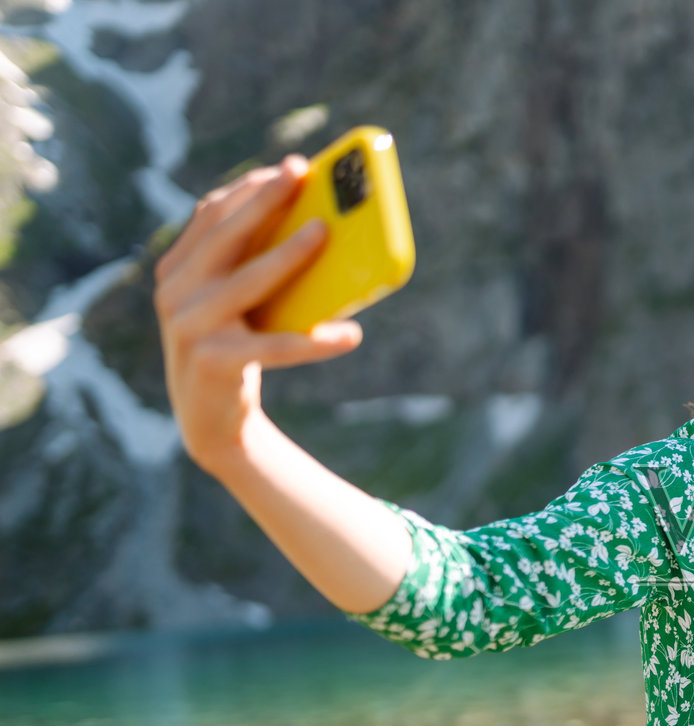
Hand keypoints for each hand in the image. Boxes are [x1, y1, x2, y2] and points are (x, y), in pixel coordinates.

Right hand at [153, 153, 361, 470]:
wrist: (210, 421)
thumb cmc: (236, 348)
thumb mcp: (236, 303)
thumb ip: (255, 266)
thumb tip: (321, 226)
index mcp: (176, 269)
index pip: (210, 214)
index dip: (250, 188)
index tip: (290, 168)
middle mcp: (174, 292)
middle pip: (224, 235)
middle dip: (265, 200)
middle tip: (303, 176)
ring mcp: (189, 326)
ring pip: (249, 280)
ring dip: (288, 253)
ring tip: (325, 233)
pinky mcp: (213, 362)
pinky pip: (275, 345)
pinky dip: (315, 342)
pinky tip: (351, 336)